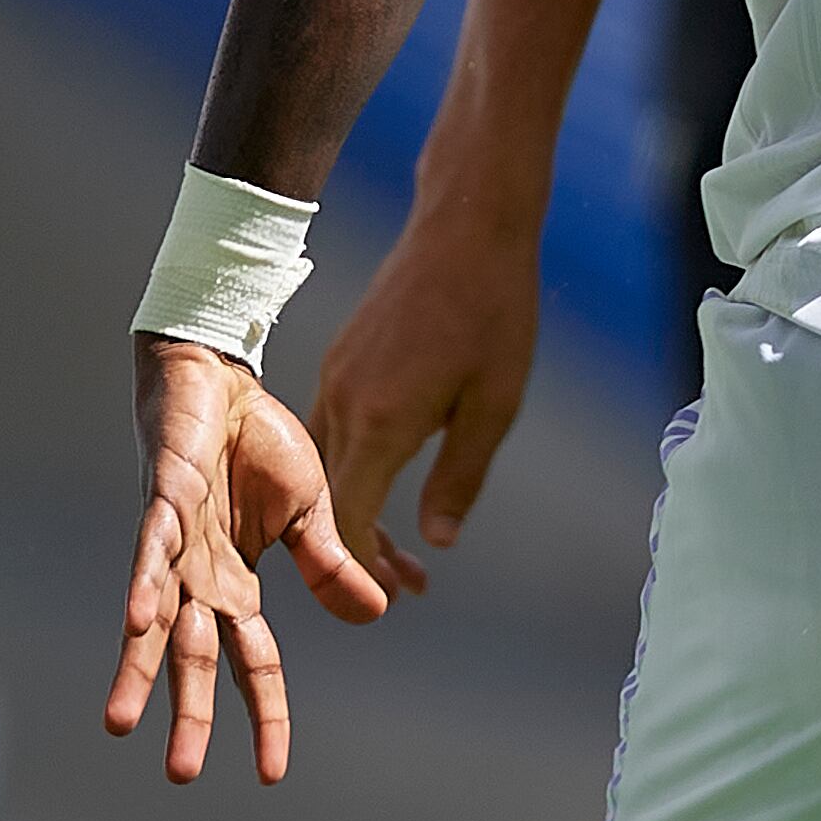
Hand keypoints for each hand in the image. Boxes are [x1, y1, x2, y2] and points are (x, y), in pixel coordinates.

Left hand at [104, 335, 386, 782]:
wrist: (223, 376)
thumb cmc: (260, 443)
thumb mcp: (312, 510)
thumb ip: (331, 566)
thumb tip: (376, 616)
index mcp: (239, 583)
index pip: (254, 662)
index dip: (264, 714)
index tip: (272, 773)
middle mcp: (200, 577)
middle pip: (196, 658)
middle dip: (188, 716)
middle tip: (181, 774)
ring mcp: (176, 543)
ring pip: (155, 619)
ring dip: (141, 670)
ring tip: (122, 722)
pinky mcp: (163, 500)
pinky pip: (151, 548)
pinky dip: (142, 582)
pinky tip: (135, 618)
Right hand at [302, 196, 541, 596]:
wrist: (468, 224)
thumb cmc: (494, 310)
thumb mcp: (495, 403)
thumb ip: (459, 478)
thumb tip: (434, 544)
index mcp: (380, 420)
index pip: (346, 521)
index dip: (364, 570)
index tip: (397, 596)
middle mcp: (344, 400)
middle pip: (330, 500)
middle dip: (361, 550)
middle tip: (408, 581)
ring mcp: (337, 374)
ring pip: (326, 465)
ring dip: (355, 507)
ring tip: (401, 545)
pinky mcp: (343, 356)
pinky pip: (331, 428)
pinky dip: (352, 466)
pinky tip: (388, 474)